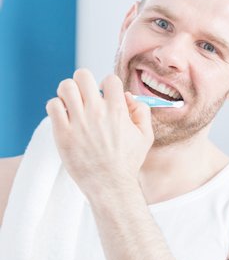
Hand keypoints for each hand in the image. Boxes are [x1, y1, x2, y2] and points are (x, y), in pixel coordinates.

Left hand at [46, 68, 153, 195]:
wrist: (110, 185)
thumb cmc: (127, 162)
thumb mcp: (145, 136)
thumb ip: (142, 111)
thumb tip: (128, 96)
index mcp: (117, 111)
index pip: (109, 79)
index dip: (107, 85)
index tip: (105, 97)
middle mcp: (97, 112)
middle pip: (83, 75)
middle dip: (84, 82)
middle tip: (85, 96)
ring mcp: (78, 122)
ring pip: (66, 87)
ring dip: (68, 92)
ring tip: (71, 104)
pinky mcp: (62, 133)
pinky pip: (52, 105)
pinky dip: (56, 107)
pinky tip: (63, 117)